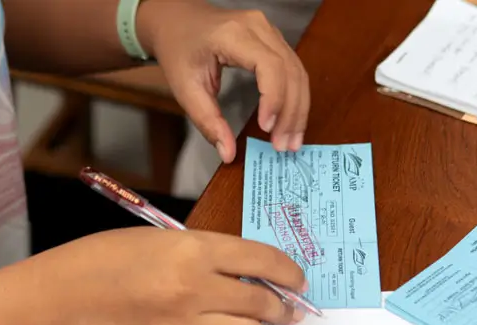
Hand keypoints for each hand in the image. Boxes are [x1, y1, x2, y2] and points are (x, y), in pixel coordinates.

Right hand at [37, 227, 306, 324]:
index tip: (299, 280)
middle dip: (284, 308)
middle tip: (287, 309)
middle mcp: (195, 289)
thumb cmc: (118, 257)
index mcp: (196, 251)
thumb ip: (215, 254)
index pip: (264, 260)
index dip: (291, 272)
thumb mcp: (171, 239)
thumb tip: (259, 272)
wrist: (73, 292)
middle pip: (265, 303)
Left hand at [136, 0, 310, 162]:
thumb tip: (228, 153)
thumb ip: (208, 121)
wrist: (178, 19)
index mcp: (233, 34)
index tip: (267, 128)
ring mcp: (270, 31)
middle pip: (290, 72)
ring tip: (292, 140)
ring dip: (298, 109)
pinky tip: (291, 121)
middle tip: (284, 146)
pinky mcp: (275, 39)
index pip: (269, 66)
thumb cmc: (179, 49)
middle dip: (290, 113)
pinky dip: (296, 98)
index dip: (274, 99)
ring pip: (298, 72)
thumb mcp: (185, 88)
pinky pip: (294, 70)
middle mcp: (258, 27)